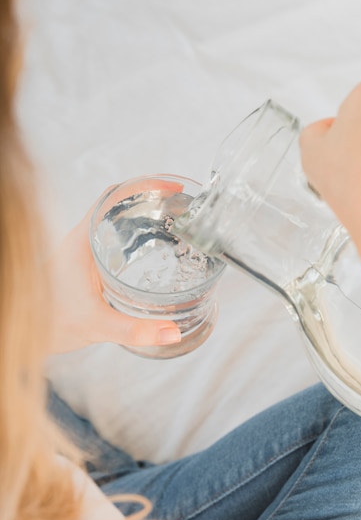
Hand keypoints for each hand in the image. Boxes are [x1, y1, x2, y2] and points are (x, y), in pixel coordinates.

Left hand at [48, 179, 183, 354]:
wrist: (20, 331)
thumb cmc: (47, 323)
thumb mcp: (97, 326)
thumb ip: (136, 330)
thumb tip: (172, 332)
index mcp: (82, 241)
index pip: (114, 197)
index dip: (145, 186)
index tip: (171, 188)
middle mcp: (83, 240)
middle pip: (121, 204)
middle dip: (153, 200)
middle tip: (181, 206)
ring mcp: (85, 250)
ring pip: (118, 221)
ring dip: (146, 217)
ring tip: (175, 223)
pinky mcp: (89, 264)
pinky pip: (116, 239)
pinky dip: (138, 236)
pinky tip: (155, 251)